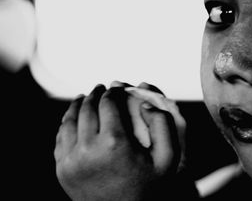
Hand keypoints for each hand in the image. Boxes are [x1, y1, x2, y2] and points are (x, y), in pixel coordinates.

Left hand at [54, 83, 180, 200]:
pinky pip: (61, 137)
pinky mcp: (62, 169)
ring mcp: (71, 160)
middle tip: (102, 88)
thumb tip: (144, 104)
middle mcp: (88, 149)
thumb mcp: (168, 157)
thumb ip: (163, 124)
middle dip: (96, 94)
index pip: (108, 103)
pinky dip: (67, 122)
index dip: (113, 91)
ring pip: (70, 120)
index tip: (118, 86)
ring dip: (78, 104)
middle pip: (87, 108)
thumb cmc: (148, 187)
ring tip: (85, 97)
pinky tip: (74, 117)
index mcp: (115, 143)